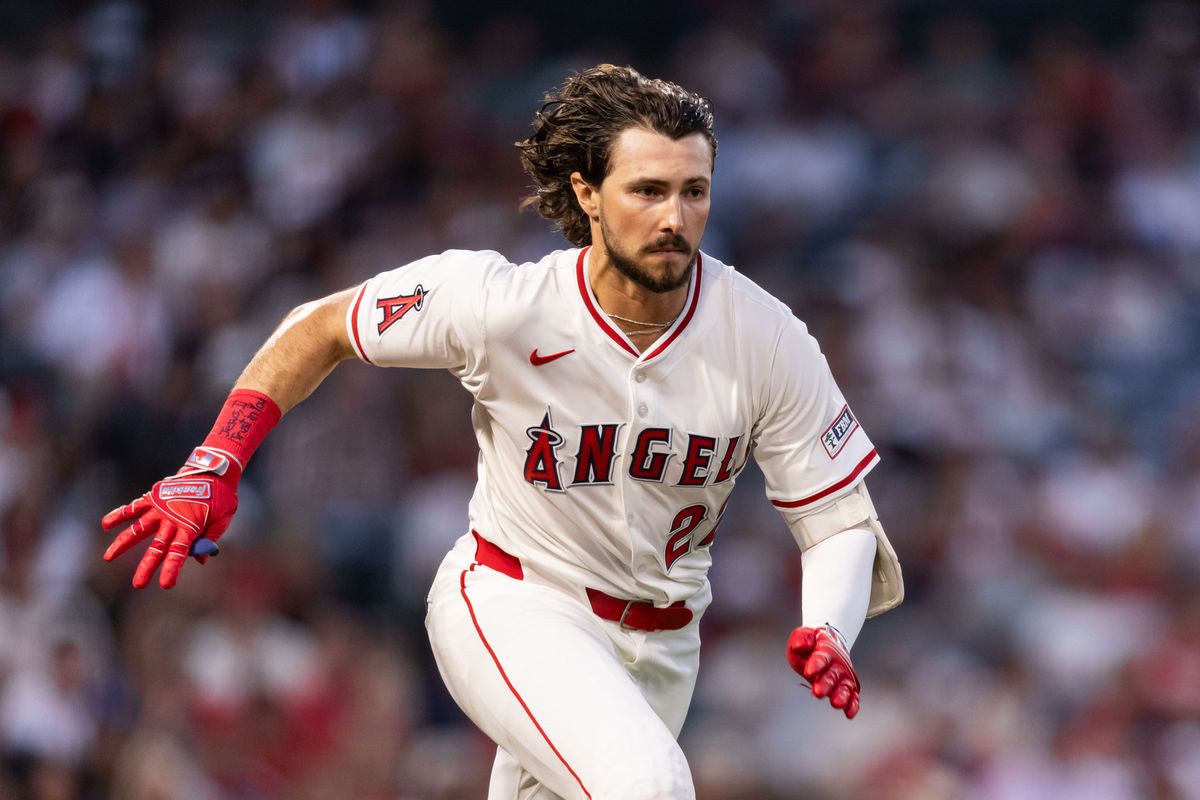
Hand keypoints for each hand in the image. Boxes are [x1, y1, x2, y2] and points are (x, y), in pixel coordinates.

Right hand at [101, 447, 239, 588]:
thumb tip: (200, 559)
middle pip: (157, 547)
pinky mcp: (153, 497)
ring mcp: (160, 508)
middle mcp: (172, 519)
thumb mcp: (223, 520)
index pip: (178, 553)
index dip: (171, 569)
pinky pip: (133, 507)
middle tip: (137, 585)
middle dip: (147, 567)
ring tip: (108, 557)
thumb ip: (210, 539)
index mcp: (190, 526)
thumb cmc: (222, 498)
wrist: (214, 471)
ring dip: (123, 544)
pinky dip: (119, 514)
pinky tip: (105, 524)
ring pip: (138, 529)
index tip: (165, 585)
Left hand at [786, 625, 860, 718]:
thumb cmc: (812, 645)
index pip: (822, 656)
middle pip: (833, 674)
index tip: (810, 671)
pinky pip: (853, 696)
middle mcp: (837, 664)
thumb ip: (801, 639)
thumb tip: (800, 645)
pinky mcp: (848, 687)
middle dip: (826, 683)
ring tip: (836, 703)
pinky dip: (853, 705)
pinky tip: (849, 713)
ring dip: (842, 695)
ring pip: (845, 687)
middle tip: (817, 692)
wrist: (826, 647)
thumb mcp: (801, 637)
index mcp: (825, 650)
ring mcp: (843, 676)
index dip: (817, 663)